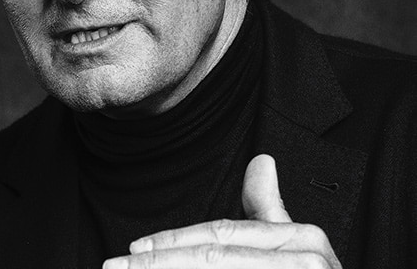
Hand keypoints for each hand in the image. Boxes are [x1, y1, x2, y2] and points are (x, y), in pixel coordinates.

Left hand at [103, 154, 341, 267]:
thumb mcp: (292, 244)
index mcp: (302, 240)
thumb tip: (261, 160)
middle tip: (116, 267)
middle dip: (157, 265)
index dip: (174, 242)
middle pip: (211, 261)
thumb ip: (269, 208)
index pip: (221, 237)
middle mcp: (302, 261)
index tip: (134, 249)